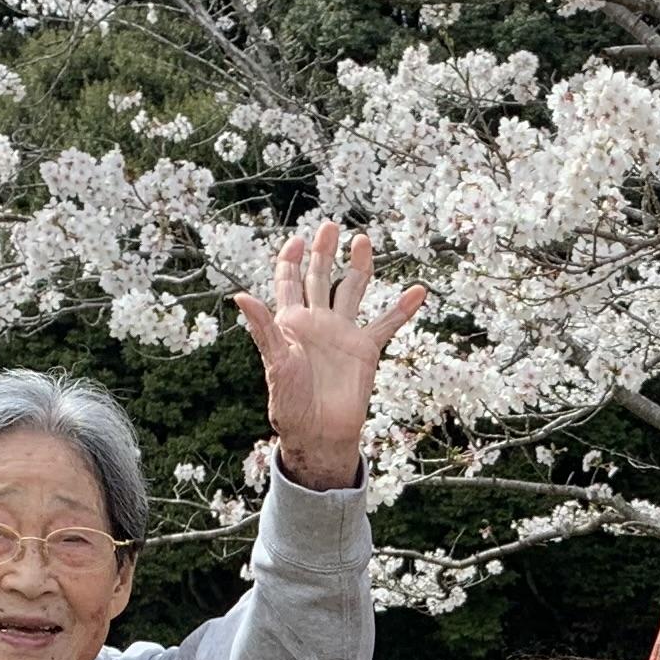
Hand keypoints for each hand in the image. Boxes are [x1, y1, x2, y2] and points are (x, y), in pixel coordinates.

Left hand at [237, 219, 427, 489]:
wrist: (320, 433)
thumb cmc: (291, 403)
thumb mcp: (275, 362)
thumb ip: (263, 328)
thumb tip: (241, 295)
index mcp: (292, 323)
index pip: (290, 282)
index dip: (291, 260)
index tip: (298, 240)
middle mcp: (318, 323)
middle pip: (322, 277)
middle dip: (325, 252)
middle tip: (331, 226)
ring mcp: (343, 334)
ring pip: (353, 291)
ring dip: (359, 267)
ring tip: (364, 241)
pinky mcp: (366, 350)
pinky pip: (386, 324)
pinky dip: (402, 309)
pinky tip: (418, 291)